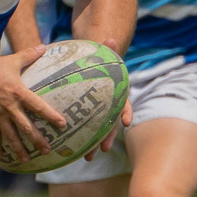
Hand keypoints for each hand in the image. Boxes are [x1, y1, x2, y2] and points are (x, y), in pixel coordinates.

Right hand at [0, 46, 65, 166]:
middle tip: (48, 150)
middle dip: (38, 140)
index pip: (38, 106)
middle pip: (26, 127)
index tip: (62, 124)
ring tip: (27, 160)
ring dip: (19, 149)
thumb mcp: (11, 61)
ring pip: (11, 136)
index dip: (51, 116)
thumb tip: (44, 47)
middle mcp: (10, 107)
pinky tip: (1, 157)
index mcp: (18, 93)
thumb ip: (29, 55)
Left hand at [83, 35, 126, 160]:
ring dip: (93, 144)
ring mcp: (98, 111)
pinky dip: (79, 139)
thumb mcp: (99, 53)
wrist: (88, 65)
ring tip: (87, 157)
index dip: (125, 113)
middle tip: (102, 149)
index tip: (125, 123)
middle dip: (107, 137)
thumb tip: (111, 38)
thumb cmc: (95, 59)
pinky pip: (84, 128)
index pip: (123, 103)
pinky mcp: (86, 114)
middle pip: (110, 123)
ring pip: (97, 131)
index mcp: (115, 92)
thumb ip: (106, 48)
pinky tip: (71, 150)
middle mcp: (109, 104)